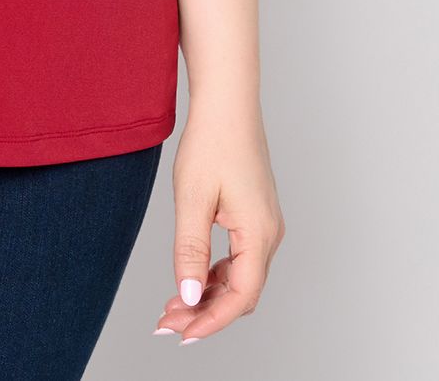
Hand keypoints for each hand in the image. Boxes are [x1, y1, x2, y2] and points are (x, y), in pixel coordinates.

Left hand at [152, 99, 285, 343]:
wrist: (228, 104)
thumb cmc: (211, 144)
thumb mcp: (192, 199)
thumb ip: (190, 250)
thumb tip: (187, 296)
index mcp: (259, 234)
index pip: (241, 296)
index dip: (211, 321)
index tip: (182, 335)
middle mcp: (269, 234)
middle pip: (242, 292)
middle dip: (205, 312)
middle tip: (168, 323)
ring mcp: (265, 225)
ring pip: (241, 277)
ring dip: (209, 295)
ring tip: (173, 306)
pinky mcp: (256, 216)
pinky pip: (240, 259)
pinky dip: (215, 274)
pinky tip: (191, 280)